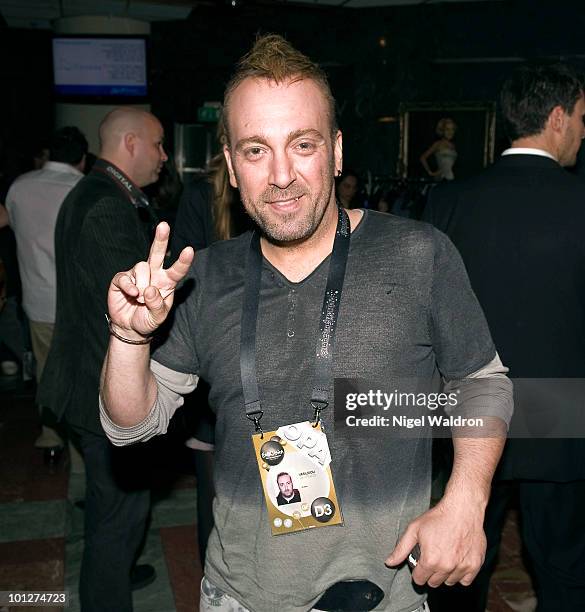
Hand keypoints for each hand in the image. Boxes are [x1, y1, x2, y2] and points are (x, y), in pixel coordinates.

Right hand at [108, 222, 193, 339]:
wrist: (130, 327)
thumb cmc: (148, 319)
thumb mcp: (158, 317)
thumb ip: (157, 305)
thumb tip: (150, 290)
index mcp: (167, 282)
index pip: (177, 270)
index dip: (183, 261)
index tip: (189, 250)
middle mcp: (153, 274)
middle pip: (158, 253)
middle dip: (161, 239)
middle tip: (164, 225)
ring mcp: (137, 275)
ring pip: (142, 267)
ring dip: (143, 285)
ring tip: (140, 299)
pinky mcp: (122, 279)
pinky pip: (125, 277)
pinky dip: (129, 286)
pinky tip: (133, 294)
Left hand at [385, 494, 485, 587]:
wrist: (462, 509)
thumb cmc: (438, 517)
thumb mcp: (414, 529)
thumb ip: (401, 548)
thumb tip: (389, 562)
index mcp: (430, 560)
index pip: (419, 580)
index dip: (417, 571)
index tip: (420, 563)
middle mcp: (446, 566)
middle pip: (434, 583)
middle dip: (430, 572)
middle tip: (432, 557)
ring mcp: (462, 567)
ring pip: (449, 582)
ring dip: (445, 574)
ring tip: (444, 556)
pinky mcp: (475, 565)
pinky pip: (465, 580)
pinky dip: (461, 574)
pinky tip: (456, 560)